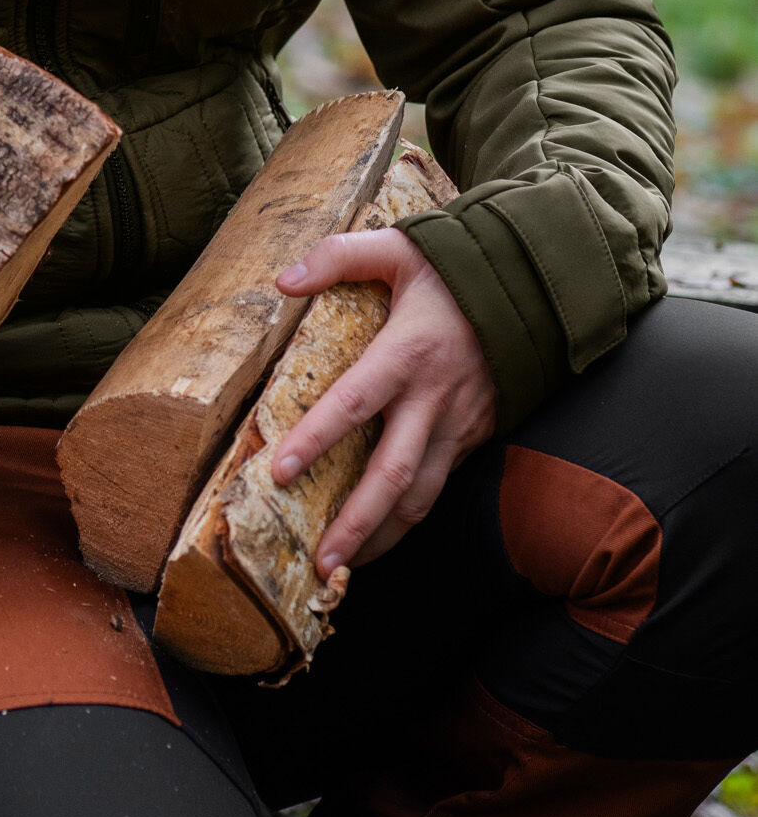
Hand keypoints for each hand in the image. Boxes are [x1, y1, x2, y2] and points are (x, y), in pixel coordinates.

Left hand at [267, 228, 496, 573]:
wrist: (536, 286)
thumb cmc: (458, 267)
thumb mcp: (399, 247)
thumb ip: (338, 257)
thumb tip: (281, 279)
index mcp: (407, 352)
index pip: (354, 403)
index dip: (316, 438)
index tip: (279, 472)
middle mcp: (434, 398)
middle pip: (393, 475)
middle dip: (356, 524)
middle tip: (322, 562)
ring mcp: (458, 423)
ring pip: (422, 495)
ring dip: (385, 537)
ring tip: (347, 569)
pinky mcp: (474, 435)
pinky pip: (440, 484)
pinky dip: (409, 517)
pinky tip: (381, 535)